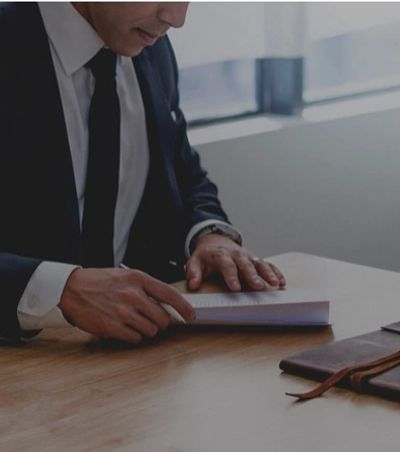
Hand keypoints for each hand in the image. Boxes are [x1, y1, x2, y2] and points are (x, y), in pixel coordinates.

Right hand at [59, 268, 195, 343]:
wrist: (71, 289)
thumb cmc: (100, 281)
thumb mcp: (126, 276)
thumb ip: (146, 288)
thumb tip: (166, 304)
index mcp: (138, 279)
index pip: (170, 295)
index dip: (184, 307)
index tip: (191, 316)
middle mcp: (133, 295)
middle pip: (162, 318)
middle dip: (161, 323)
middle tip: (153, 320)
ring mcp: (123, 312)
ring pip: (151, 330)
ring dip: (147, 330)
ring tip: (134, 322)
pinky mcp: (112, 327)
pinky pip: (135, 338)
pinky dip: (133, 336)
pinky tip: (125, 328)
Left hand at [186, 234, 285, 291]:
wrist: (215, 241)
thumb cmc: (205, 256)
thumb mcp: (194, 262)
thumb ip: (193, 273)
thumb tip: (193, 285)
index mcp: (221, 255)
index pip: (227, 266)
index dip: (231, 277)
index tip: (235, 288)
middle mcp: (237, 255)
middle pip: (246, 265)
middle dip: (252, 276)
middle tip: (258, 287)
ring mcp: (248, 257)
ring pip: (260, 264)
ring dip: (268, 274)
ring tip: (275, 284)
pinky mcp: (255, 259)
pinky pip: (267, 264)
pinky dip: (275, 272)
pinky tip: (281, 282)